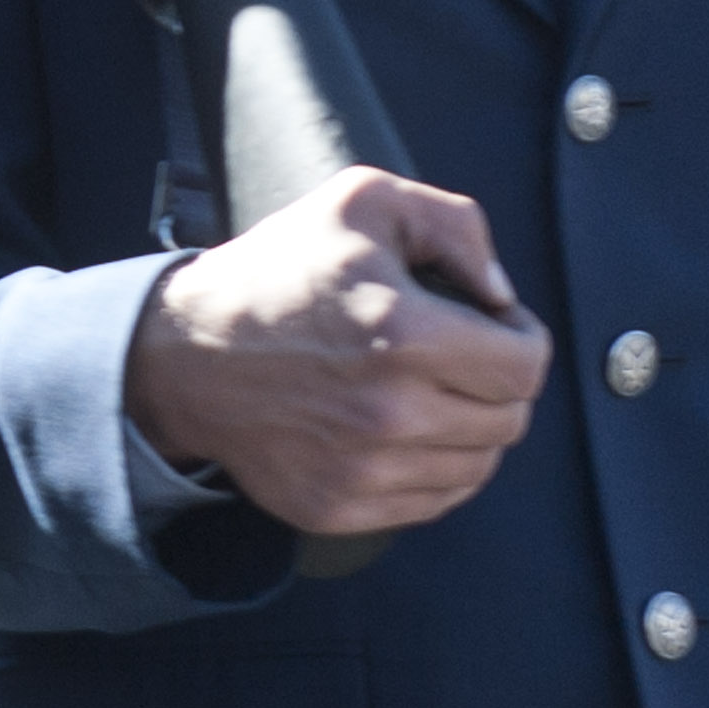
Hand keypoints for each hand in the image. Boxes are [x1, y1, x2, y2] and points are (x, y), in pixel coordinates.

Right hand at [125, 165, 551, 540]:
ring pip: (479, 467)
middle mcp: (390, 414)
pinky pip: (434, 502)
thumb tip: (502, 298)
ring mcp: (362, 470)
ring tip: (428, 391)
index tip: (489, 323)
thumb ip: (455, 226)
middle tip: (458, 355)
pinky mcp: (338, 507)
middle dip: (498, 382)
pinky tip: (402, 429)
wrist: (182, 353)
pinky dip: (435, 468)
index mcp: (404, 335)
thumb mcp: (363, 200)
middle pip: (510, 421)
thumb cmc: (277, 271)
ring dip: (470, 427)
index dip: (522, 337)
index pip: (526, 367)